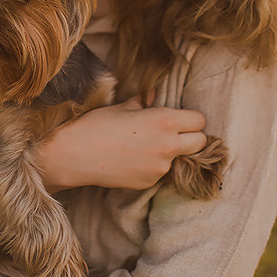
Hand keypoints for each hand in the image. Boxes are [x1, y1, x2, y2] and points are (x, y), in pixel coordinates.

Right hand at [39, 96, 207, 191]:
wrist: (75, 155)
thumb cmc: (96, 125)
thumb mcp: (122, 107)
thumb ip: (144, 102)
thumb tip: (154, 94)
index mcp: (164, 121)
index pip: (199, 120)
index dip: (190, 118)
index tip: (179, 118)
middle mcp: (168, 145)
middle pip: (201, 141)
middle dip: (192, 136)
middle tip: (173, 132)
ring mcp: (160, 167)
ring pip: (181, 158)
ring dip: (172, 152)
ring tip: (146, 145)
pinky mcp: (150, 182)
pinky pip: (161, 171)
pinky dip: (154, 165)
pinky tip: (133, 159)